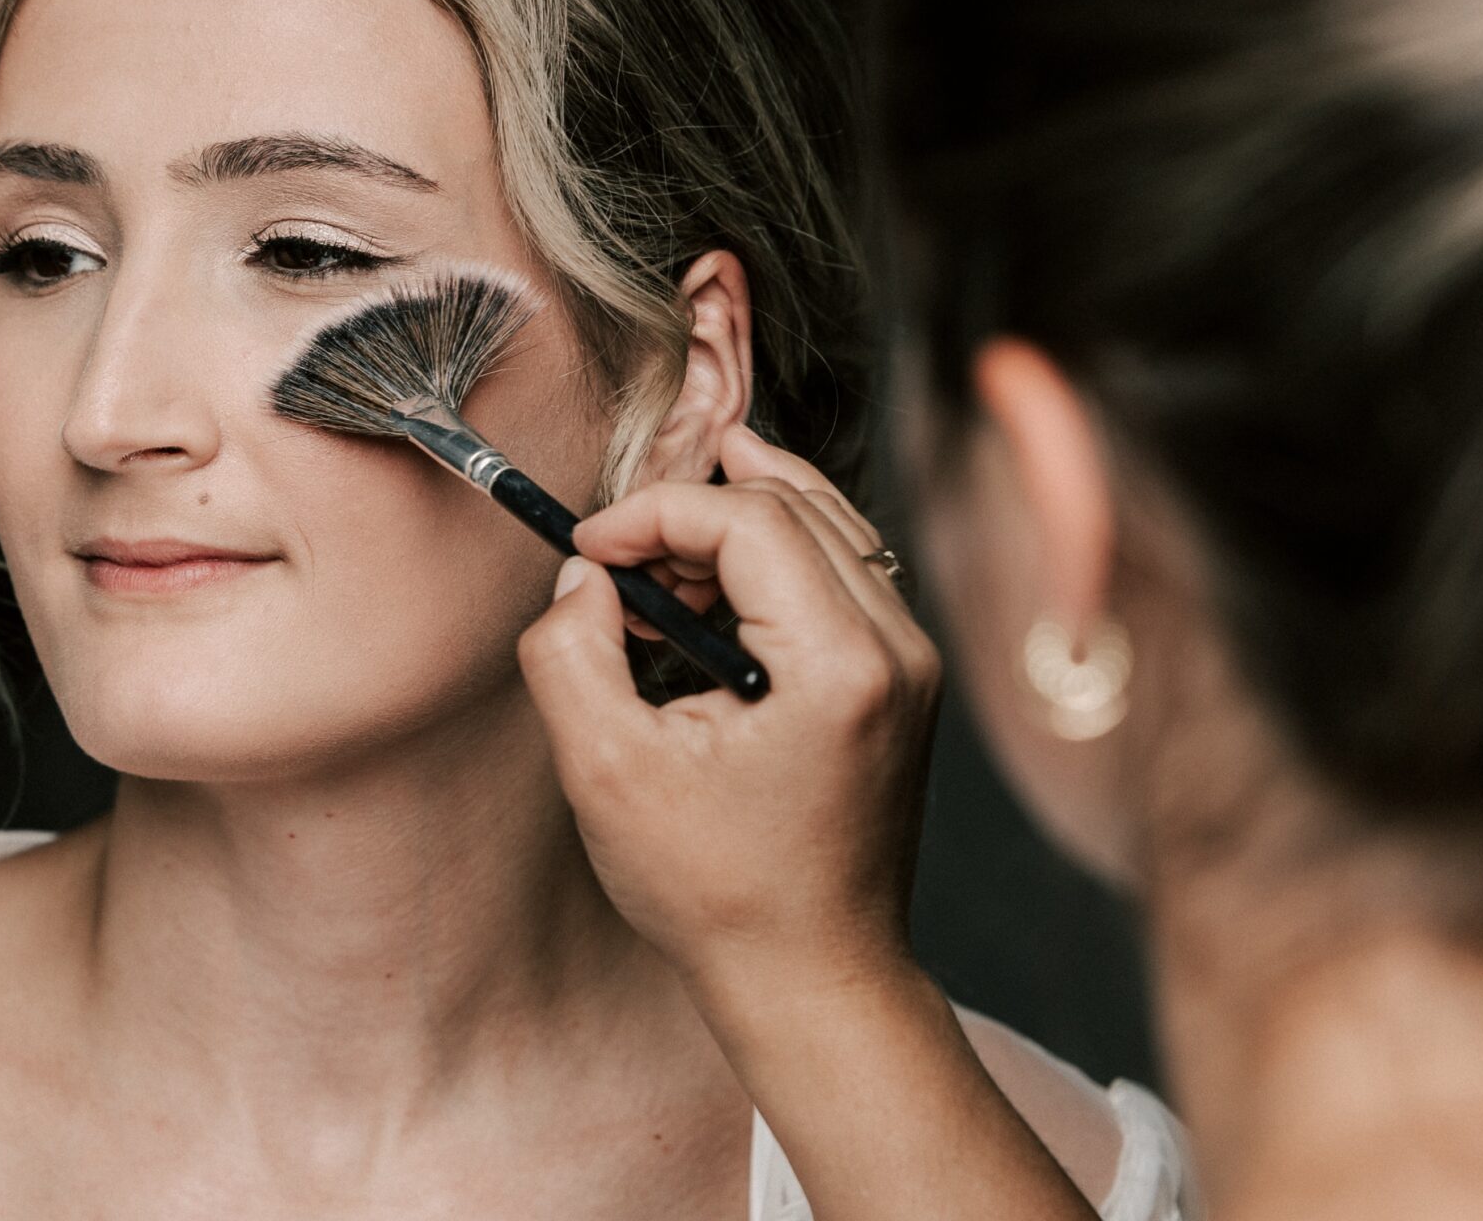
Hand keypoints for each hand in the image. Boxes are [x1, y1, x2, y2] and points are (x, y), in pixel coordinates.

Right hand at [518, 425, 939, 1007]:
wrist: (813, 980)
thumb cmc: (719, 894)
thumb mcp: (609, 774)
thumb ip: (570, 654)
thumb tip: (583, 576)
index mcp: (840, 665)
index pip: (749, 517)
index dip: (655, 514)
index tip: (590, 552)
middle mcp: (897, 647)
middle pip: (789, 502)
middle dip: (689, 514)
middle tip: (618, 570)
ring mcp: (912, 660)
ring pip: (823, 520)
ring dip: (731, 525)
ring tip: (658, 578)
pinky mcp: (904, 675)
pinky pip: (842, 565)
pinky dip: (773, 556)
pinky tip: (714, 591)